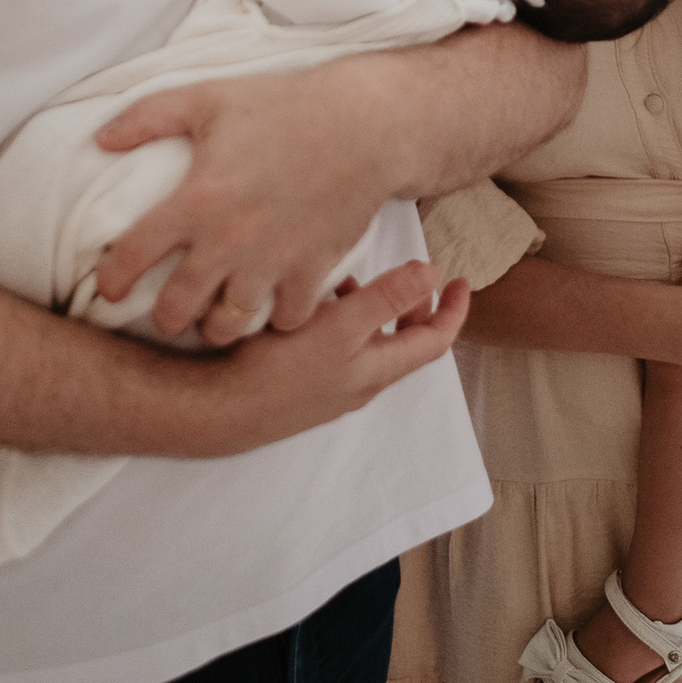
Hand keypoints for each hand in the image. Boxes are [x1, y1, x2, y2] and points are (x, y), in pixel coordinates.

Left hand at [94, 64, 400, 342]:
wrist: (364, 124)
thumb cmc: (283, 105)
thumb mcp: (209, 98)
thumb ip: (148, 117)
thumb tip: (99, 139)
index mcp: (197, 198)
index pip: (132, 256)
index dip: (111, 280)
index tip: (109, 289)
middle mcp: (230, 239)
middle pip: (177, 308)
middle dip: (164, 318)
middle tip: (166, 313)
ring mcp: (273, 260)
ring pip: (229, 325)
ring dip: (216, 328)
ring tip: (213, 319)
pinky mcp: (313, 270)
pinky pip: (287, 321)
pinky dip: (277, 321)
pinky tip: (271, 307)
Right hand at [195, 263, 470, 453]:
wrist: (219, 408)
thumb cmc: (280, 369)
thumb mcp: (341, 327)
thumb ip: (387, 298)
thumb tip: (433, 274)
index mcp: (376, 371)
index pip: (433, 343)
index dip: (453, 311)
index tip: (462, 280)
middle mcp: (358, 384)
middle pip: (402, 343)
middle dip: (411, 306)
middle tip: (410, 275)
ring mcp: (329, 386)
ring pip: (366, 343)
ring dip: (371, 309)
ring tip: (349, 280)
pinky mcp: (301, 383)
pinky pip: (336, 348)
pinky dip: (340, 320)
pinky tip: (311, 301)